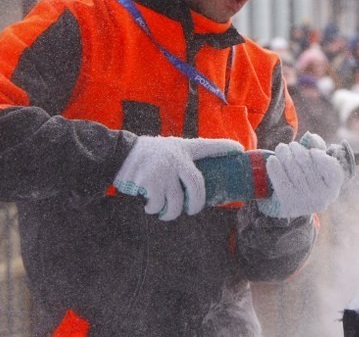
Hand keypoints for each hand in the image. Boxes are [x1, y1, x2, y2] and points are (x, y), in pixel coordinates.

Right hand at [114, 136, 243, 220]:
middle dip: (196, 205)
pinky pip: (157, 205)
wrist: (118, 153)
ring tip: (162, 211)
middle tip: (191, 210)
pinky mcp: (151, 182)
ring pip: (176, 203)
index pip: (207, 146)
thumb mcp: (166, 150)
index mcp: (182, 149)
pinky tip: (146, 202)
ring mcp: (165, 171)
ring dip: (169, 212)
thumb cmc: (144, 155)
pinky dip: (152, 208)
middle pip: (197, 188)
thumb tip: (193, 188)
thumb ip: (180, 162)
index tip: (239, 149)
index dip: (224, 148)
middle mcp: (177, 159)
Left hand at [258, 136, 344, 217]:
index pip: (330, 166)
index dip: (320, 155)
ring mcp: (305, 200)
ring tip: (281, 148)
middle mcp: (322, 196)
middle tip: (292, 145)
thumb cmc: (311, 176)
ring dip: (284, 153)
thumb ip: (318, 147)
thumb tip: (310, 137)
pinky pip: (280, 180)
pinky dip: (274, 167)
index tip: (312, 151)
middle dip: (297, 149)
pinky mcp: (288, 201)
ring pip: (292, 168)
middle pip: (306, 163)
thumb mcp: (320, 164)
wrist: (298, 204)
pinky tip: (272, 160)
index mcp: (333, 186)